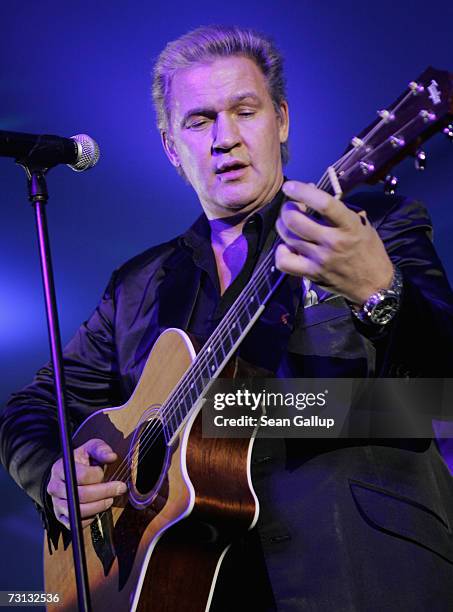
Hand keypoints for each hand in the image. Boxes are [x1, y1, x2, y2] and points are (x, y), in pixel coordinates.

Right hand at [47, 438, 126, 528]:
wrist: (68, 474)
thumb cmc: (82, 461)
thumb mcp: (90, 449)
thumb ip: (101, 450)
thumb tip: (112, 457)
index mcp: (61, 468)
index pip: (81, 475)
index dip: (98, 476)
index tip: (107, 474)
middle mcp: (55, 487)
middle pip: (81, 495)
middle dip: (105, 492)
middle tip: (119, 489)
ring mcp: (56, 503)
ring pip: (79, 511)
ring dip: (99, 506)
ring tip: (110, 499)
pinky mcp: (61, 517)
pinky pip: (77, 523)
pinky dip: (90, 518)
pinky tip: (98, 508)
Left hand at [275, 181, 393, 304]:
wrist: (374, 285)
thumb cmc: (368, 251)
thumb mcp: (361, 224)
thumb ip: (339, 210)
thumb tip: (312, 192)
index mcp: (349, 226)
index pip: (324, 204)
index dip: (302, 192)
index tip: (290, 186)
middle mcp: (333, 242)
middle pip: (295, 220)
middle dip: (287, 209)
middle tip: (291, 208)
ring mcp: (320, 259)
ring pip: (287, 237)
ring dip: (283, 226)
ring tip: (288, 224)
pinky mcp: (312, 274)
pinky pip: (284, 261)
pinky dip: (281, 251)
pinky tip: (288, 247)